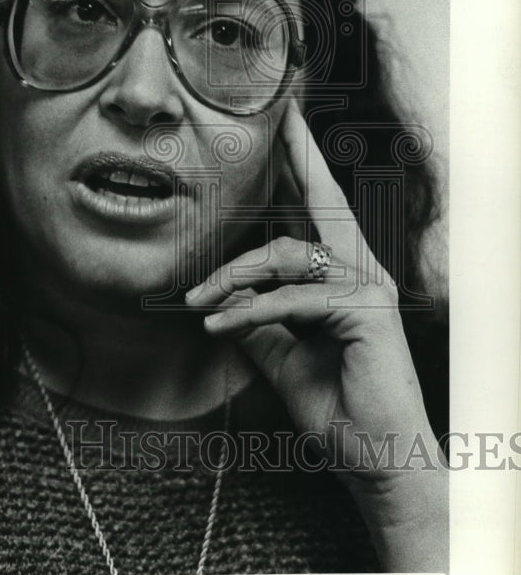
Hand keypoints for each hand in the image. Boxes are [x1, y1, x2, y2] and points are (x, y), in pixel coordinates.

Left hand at [187, 100, 447, 570]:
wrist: (377, 463)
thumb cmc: (339, 411)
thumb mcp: (284, 359)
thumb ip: (260, 325)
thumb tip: (223, 304)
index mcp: (342, 277)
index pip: (316, 214)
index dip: (300, 167)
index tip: (285, 127)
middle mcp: (359, 272)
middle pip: (322, 199)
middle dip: (299, 152)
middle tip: (281, 111)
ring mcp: (365, 287)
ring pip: (286, 253)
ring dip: (234, 275)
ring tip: (198, 303)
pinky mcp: (364, 310)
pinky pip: (291, 297)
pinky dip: (249, 311)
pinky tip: (216, 327)